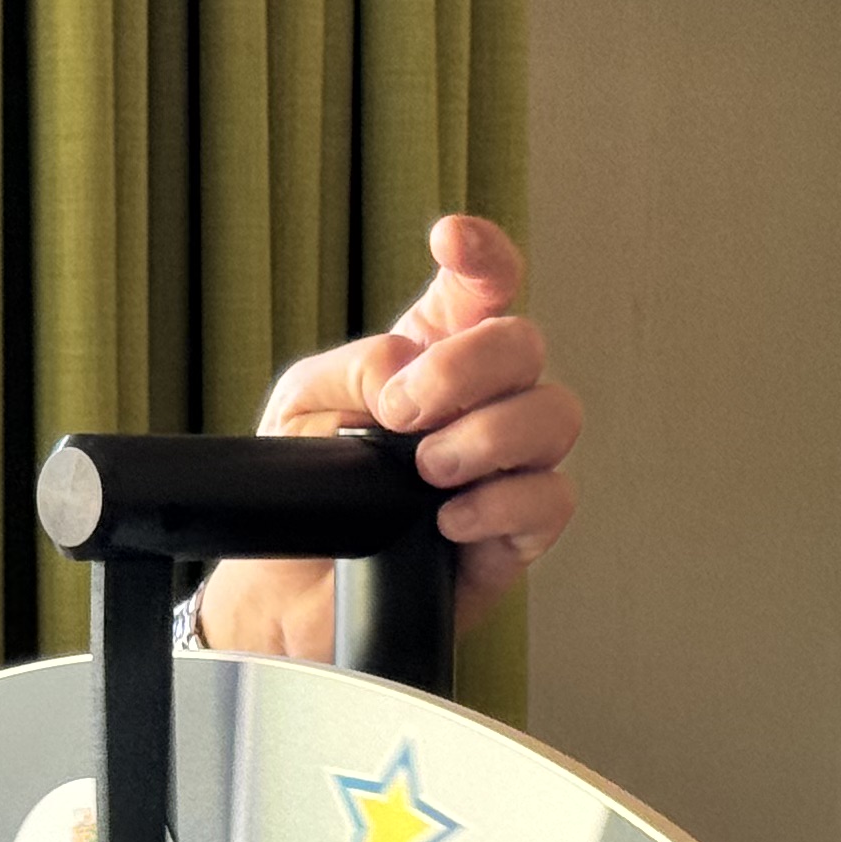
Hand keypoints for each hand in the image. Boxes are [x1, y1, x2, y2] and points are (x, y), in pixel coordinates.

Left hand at [196, 215, 581, 655]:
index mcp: (433, 356)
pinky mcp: (516, 534)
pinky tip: (448, 520)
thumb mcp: (303, 408)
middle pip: (524, 344)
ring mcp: (506, 467)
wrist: (287, 600)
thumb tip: (406, 368)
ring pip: (554, 416)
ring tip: (426, 470)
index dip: (482, 256)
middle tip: (402, 410)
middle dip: (466, 367)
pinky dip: (499, 503)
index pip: (480, 289)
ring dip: (487, 436)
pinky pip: (550, 499)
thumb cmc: (302, 496)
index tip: (451, 241)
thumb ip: (354, 367)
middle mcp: (481, 403)